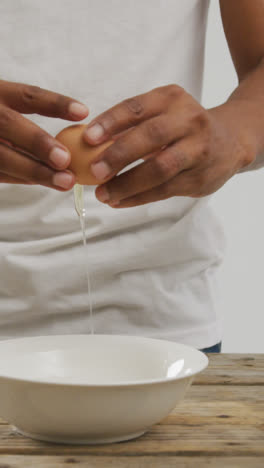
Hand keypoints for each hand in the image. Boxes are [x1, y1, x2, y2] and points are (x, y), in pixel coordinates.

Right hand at [0, 80, 88, 189]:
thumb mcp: (4, 111)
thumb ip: (23, 125)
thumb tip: (64, 151)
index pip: (27, 95)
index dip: (55, 103)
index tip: (83, 112)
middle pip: (10, 124)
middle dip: (39, 143)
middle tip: (66, 160)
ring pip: (3, 156)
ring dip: (35, 170)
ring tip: (64, 181)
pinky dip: (17, 177)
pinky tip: (38, 181)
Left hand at [83, 84, 254, 206]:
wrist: (231, 142)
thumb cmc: (183, 127)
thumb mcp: (163, 113)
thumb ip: (132, 125)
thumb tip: (86, 144)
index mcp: (172, 99)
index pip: (137, 107)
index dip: (111, 122)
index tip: (87, 138)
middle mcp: (189, 121)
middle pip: (151, 137)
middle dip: (119, 155)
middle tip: (93, 171)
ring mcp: (198, 150)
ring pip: (160, 169)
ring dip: (127, 184)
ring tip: (103, 195)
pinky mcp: (199, 177)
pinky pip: (164, 190)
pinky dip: (138, 198)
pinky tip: (119, 201)